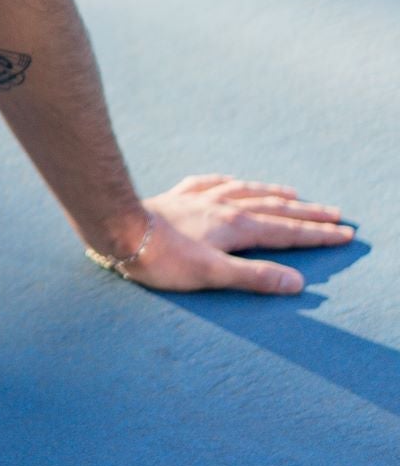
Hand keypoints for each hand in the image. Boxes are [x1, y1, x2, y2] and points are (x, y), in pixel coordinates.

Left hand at [116, 174, 354, 294]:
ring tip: (293, 193)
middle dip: (307, 214)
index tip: (346, 233)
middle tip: (336, 214)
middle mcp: (224, 206)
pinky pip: (211, 183)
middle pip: (275, 208)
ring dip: (274, 193)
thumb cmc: (163, 258)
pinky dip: (229, 182)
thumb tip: (298, 283)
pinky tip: (231, 181)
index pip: (288, 232)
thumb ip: (255, 277)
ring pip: (247, 191)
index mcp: (237, 227)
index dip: (318, 235)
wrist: (118, 226)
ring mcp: (201, 198)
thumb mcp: (212, 274)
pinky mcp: (178, 195)